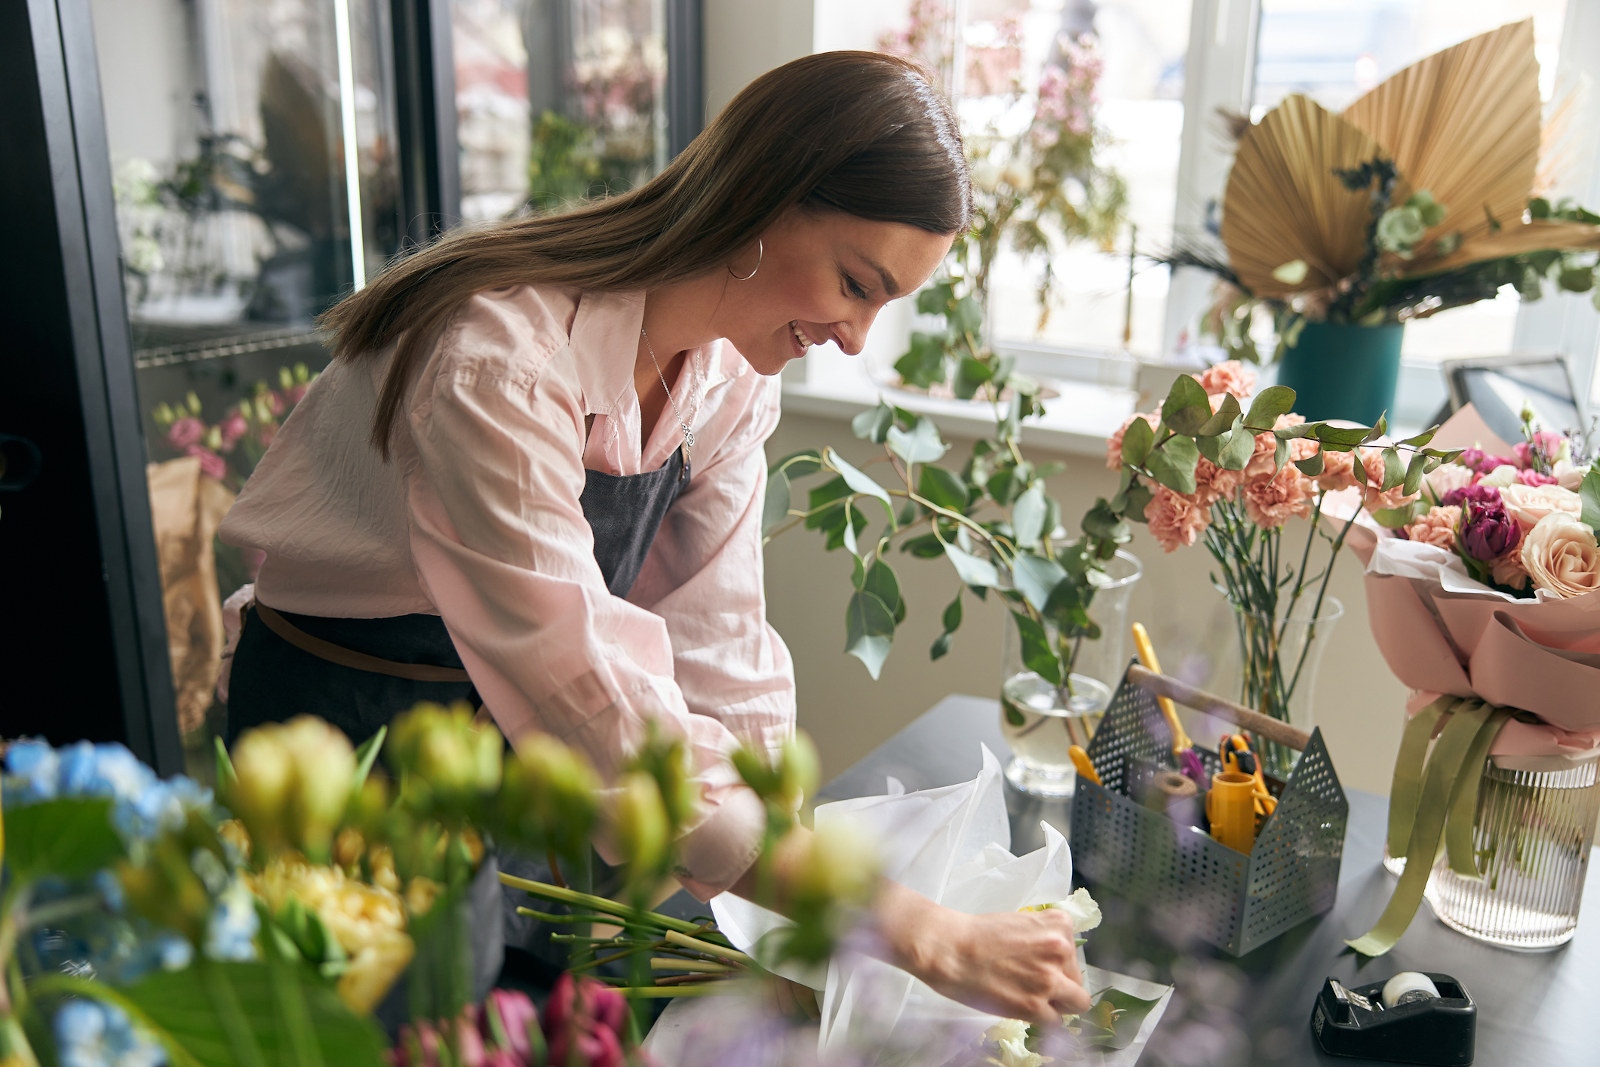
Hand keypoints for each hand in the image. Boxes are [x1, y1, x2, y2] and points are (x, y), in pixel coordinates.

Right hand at [871, 880, 1090, 1025]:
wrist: (949, 949)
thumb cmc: (975, 935)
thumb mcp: (1019, 923)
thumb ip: (1042, 940)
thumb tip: (1053, 964)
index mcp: (1058, 925)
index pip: (1074, 955)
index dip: (1059, 966)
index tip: (1043, 969)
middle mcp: (1060, 950)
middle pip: (1078, 980)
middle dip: (1061, 987)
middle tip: (1035, 987)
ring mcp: (1050, 979)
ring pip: (1077, 1004)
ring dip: (1059, 1005)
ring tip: (1034, 1001)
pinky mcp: (1036, 1006)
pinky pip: (1056, 1022)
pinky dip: (1042, 1020)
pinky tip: (1024, 1009)